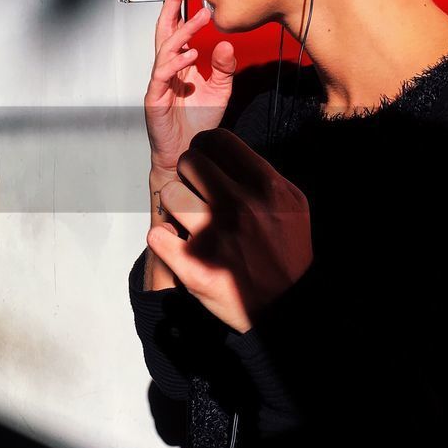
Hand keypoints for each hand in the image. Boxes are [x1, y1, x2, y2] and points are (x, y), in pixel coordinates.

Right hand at [144, 0, 237, 178]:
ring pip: (165, 47)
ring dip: (182, 30)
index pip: (177, 28)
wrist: (188, 153)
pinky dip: (176, 62)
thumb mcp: (220, 91)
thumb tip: (226, 44)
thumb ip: (224, 68)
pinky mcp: (155, 98)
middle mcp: (167, 68)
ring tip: (200, 16)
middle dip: (169, 2)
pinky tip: (191, 54)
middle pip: (165, 28)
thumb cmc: (198, 123)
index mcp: (180, 64)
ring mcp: (159, 82)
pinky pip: (163, 74)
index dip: (178, 4)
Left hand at [147, 128, 311, 333]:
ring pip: (168, 194)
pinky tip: (179, 244)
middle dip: (188, 176)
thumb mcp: (291, 203)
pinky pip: (156, 234)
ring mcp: (214, 237)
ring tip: (188, 221)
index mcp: (266, 186)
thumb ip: (259, 174)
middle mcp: (240, 206)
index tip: (206, 165)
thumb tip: (224, 153)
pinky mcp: (193, 267)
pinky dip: (164, 240)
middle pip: (188, 162)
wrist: (287, 307)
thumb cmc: (286, 252)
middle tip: (196, 194)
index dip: (205, 149)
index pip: (216, 140)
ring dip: (175, 207)